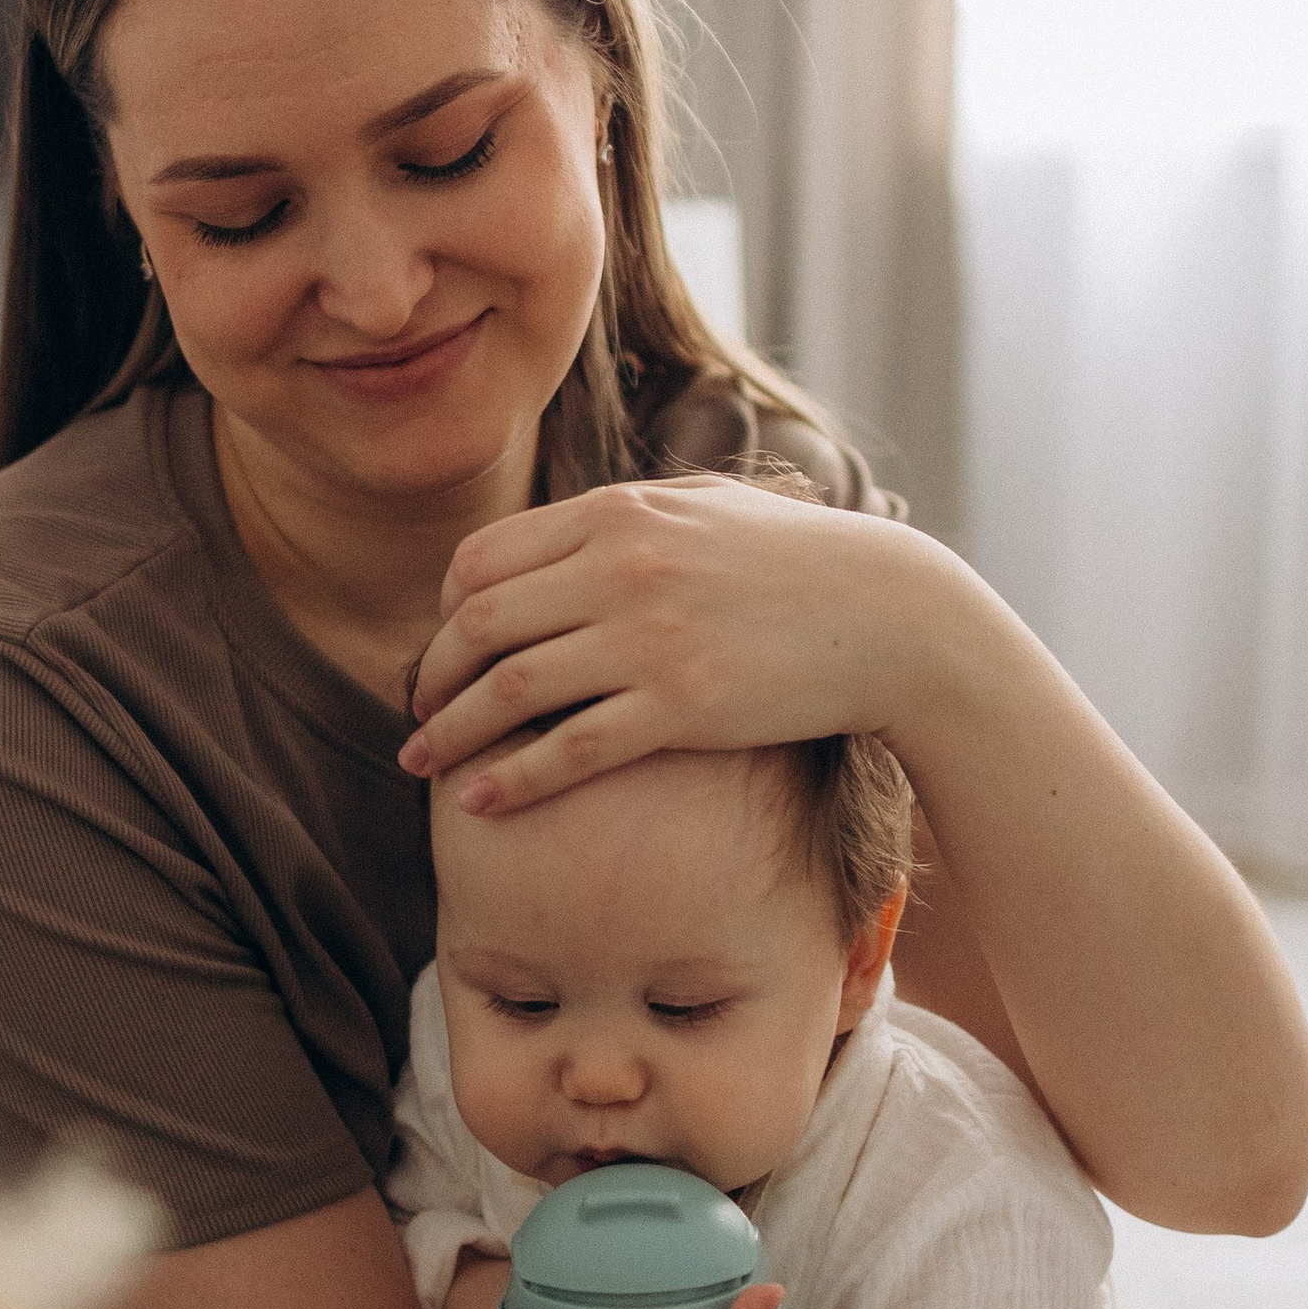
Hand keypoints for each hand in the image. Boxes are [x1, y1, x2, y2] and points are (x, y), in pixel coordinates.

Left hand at [399, 476, 933, 814]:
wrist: (891, 616)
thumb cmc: (798, 563)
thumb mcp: (704, 508)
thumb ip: (626, 517)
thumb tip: (558, 533)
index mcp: (618, 514)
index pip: (483, 560)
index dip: (446, 611)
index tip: (442, 649)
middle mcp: (622, 567)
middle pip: (481, 624)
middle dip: (432, 676)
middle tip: (416, 717)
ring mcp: (650, 638)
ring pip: (509, 690)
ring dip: (449, 732)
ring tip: (422, 763)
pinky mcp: (683, 707)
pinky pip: (569, 749)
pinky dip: (511, 777)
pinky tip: (478, 800)